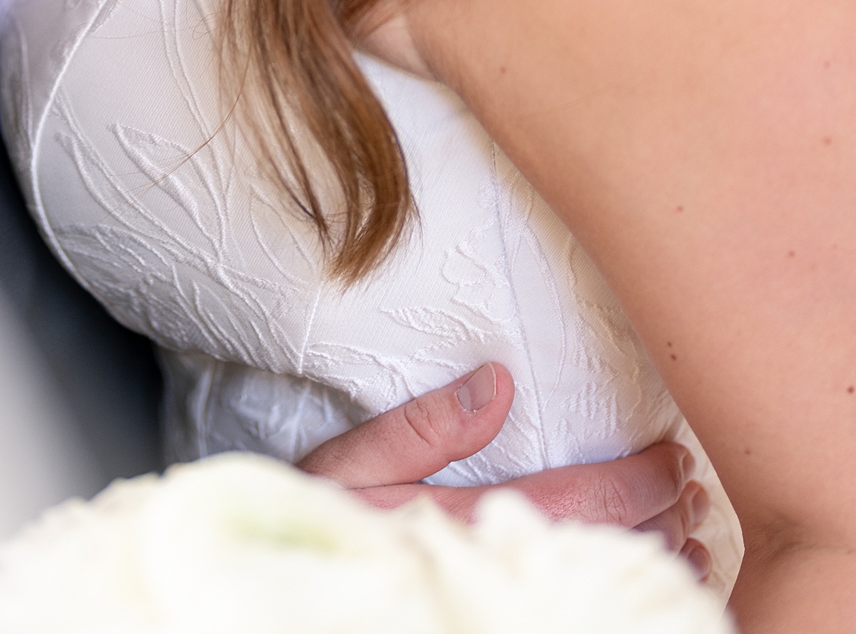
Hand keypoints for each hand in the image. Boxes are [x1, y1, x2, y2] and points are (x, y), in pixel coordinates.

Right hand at [296, 363, 710, 579]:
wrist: (295, 576)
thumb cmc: (322, 510)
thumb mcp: (356, 457)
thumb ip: (426, 424)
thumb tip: (499, 382)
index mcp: (469, 517)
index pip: (579, 497)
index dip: (638, 479)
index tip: (674, 459)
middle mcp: (495, 561)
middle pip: (604, 544)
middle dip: (658, 517)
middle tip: (694, 491)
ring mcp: (501, 595)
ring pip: (598, 584)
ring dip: (651, 558)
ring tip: (690, 536)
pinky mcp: (494, 607)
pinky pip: (577, 607)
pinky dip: (622, 594)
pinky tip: (646, 582)